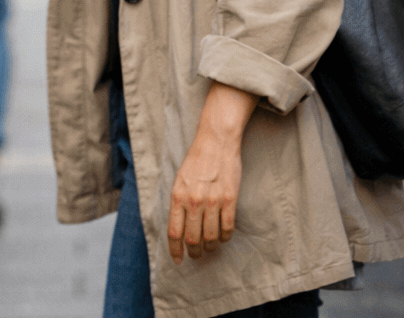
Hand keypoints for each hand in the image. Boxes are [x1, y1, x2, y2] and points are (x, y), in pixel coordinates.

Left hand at [167, 83, 254, 262]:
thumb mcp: (178, 180)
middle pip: (192, 238)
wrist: (215, 142)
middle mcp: (193, 201)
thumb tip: (178, 226)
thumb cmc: (195, 161)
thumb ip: (178, 202)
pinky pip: (227, 227)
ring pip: (210, 236)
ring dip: (210, 247)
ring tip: (209, 248)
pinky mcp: (229, 199)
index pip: (174, 232)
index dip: (175, 250)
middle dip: (193, 252)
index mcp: (177, 196)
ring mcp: (212, 201)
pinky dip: (224, 237)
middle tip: (195, 256)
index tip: (178, 260)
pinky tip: (222, 237)